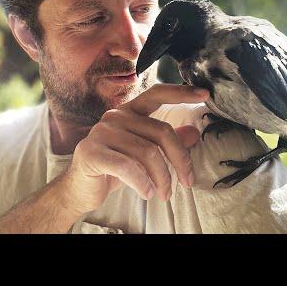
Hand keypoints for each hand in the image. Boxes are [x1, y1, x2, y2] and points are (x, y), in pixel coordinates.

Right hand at [62, 84, 209, 215]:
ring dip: (162, 178)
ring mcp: (102, 132)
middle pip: (161, 132)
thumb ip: (166, 141)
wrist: (80, 190)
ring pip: (148, 152)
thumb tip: (195, 133)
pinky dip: (143, 183)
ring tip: (165, 194)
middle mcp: (115, 116)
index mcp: (129, 111)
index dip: (181, 92)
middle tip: (187, 181)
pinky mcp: (92, 152)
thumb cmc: (114, 170)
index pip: (157, 94)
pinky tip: (149, 193)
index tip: (205, 94)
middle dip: (180, 160)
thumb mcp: (144, 155)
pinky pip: (127, 167)